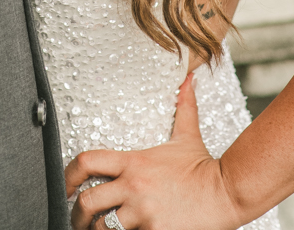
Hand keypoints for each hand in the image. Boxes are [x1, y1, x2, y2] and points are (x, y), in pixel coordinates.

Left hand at [65, 74, 242, 229]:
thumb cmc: (205, 168)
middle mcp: (134, 185)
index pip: (87, 161)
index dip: (67, 175)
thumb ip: (183, 107)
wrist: (228, 192)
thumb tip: (188, 79)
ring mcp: (142, 212)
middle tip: (78, 220)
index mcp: (134, 161)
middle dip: (77, 215)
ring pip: (103, 228)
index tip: (65, 186)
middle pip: (87, 201)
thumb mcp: (187, 136)